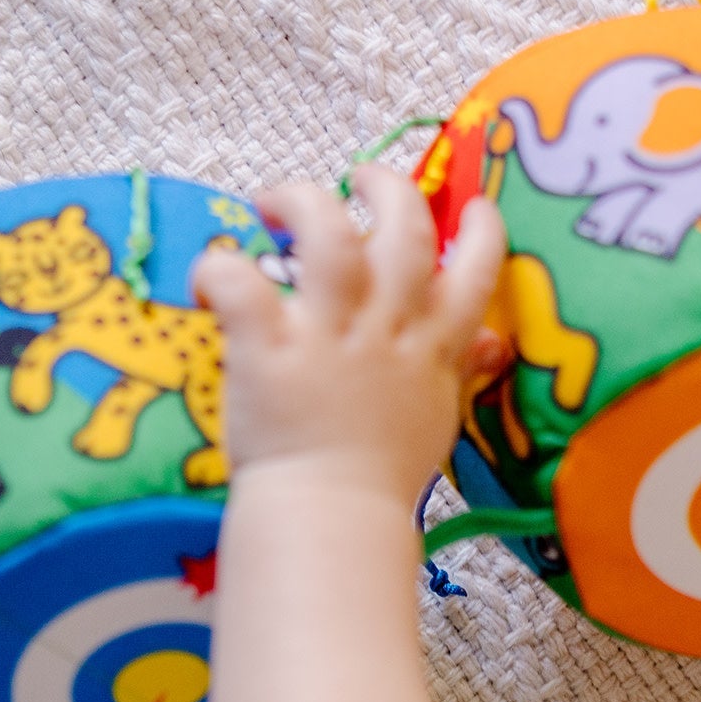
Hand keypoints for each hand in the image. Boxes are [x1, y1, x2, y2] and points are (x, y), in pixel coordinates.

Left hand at [192, 166, 507, 505]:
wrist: (331, 524)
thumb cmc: (379, 476)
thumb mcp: (436, 418)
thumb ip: (457, 368)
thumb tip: (491, 341)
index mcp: (429, 349)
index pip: (474, 270)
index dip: (477, 227)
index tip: (465, 204)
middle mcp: (385, 333)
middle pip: (404, 232)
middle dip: (387, 188)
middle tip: (359, 177)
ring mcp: (327, 341)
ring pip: (331, 238)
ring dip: (304, 202)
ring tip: (275, 200)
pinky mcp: (268, 354)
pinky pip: (243, 286)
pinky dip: (220, 269)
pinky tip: (209, 273)